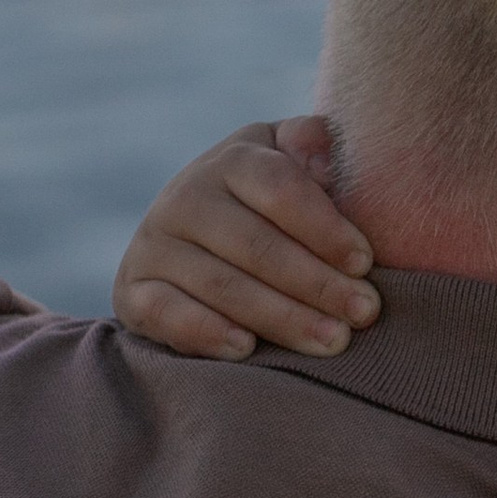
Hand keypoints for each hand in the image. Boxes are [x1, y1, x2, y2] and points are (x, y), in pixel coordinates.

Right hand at [112, 118, 379, 361]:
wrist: (198, 242)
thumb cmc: (274, 207)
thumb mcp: (294, 165)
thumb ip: (313, 148)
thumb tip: (321, 152)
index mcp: (233, 160)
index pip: (278, 187)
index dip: (324, 226)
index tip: (364, 262)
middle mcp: (185, 196)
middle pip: (255, 244)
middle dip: (316, 283)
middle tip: (363, 313)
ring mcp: (154, 244)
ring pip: (221, 284)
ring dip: (281, 317)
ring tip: (332, 341)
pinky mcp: (132, 291)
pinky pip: (167, 313)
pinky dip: (206, 332)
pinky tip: (247, 349)